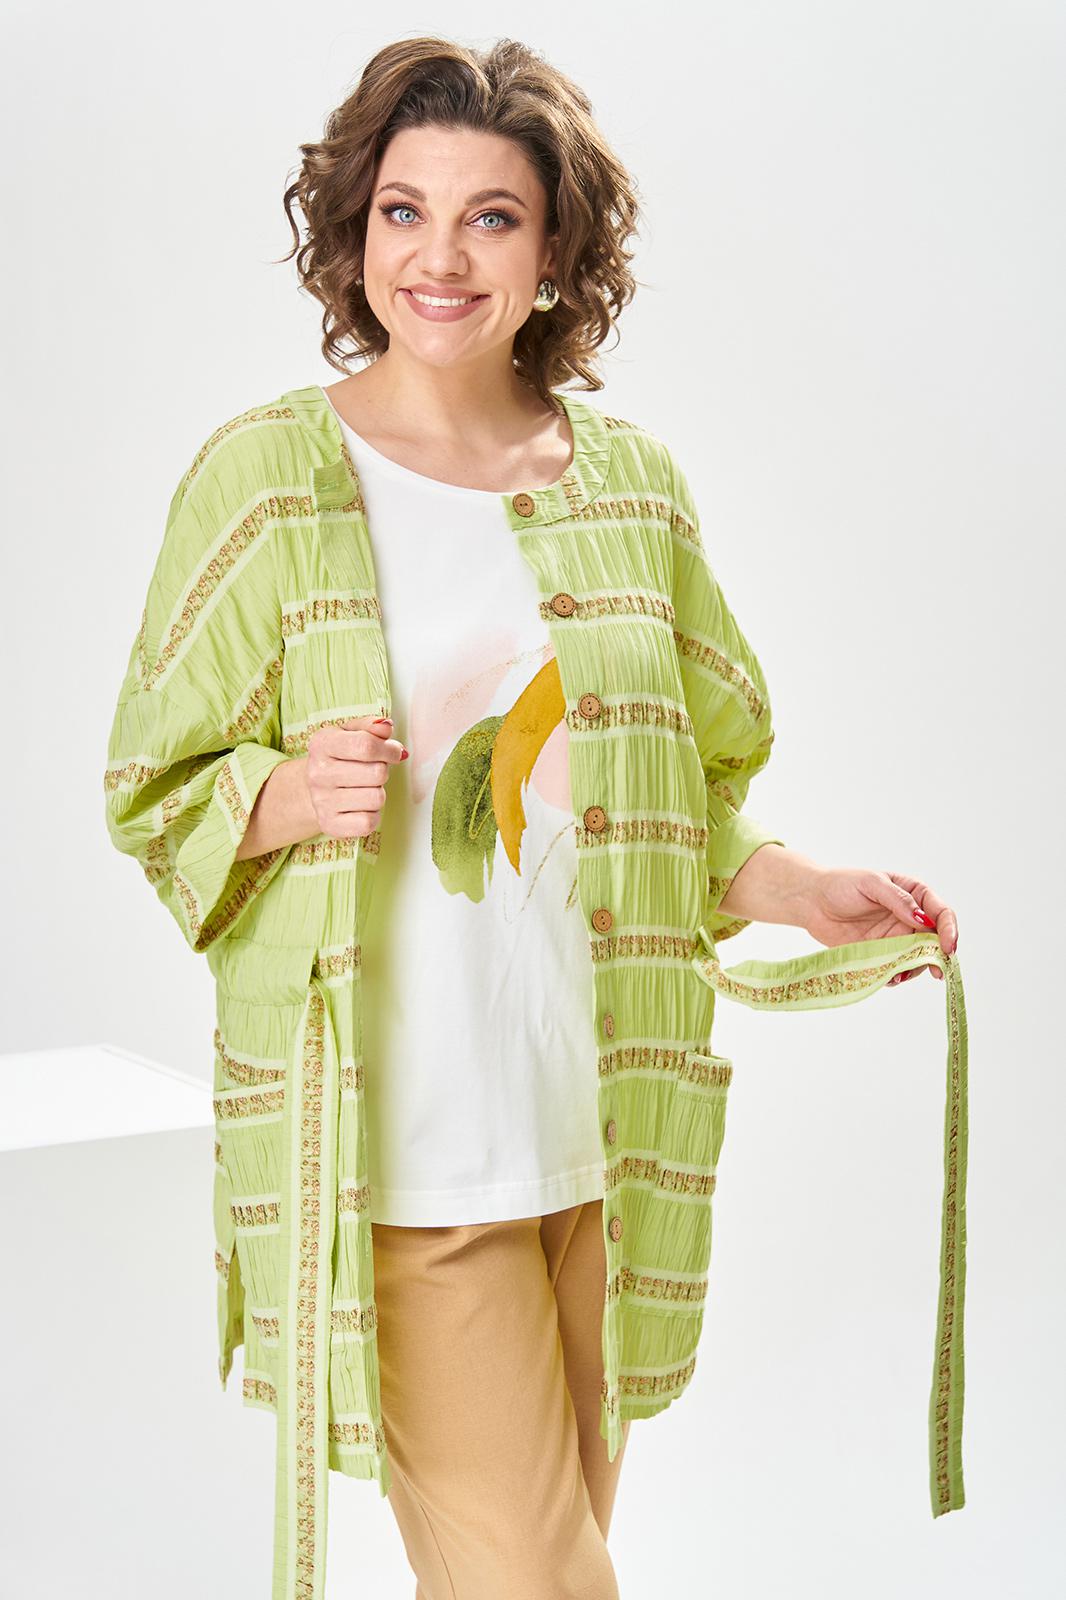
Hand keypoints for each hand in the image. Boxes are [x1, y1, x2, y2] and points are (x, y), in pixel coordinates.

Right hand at [305, 715, 407, 838]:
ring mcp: (322, 801)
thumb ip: (371, 726)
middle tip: (373, 771)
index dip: (389, 749)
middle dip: (384, 771)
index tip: (394, 752)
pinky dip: (372, 815)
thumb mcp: (350, 733)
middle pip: (377, 773)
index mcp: (322, 744)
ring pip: (377, 798)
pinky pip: (369, 822)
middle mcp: (318, 773)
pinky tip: (360, 806)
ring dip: (378, 792)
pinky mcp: (329, 824)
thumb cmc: (339, 757)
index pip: (366, 745)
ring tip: (364, 787)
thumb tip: (386, 727)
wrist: (311, 789)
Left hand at [800, 867, 958, 984]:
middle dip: (938, 957)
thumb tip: (923, 918)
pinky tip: (888, 977)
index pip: (941, 913)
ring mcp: (896, 937)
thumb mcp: (871, 883)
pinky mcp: (881, 954)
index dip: (949, 930)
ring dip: (915, 969)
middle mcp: (910, 918)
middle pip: (935, 941)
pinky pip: (896, 968)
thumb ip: (898, 899)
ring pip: (918, 958)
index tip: (948, 948)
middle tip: (937, 973)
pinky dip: (896, 975)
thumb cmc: (841, 884)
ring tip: (900, 975)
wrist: (811, 901)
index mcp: (914, 894)